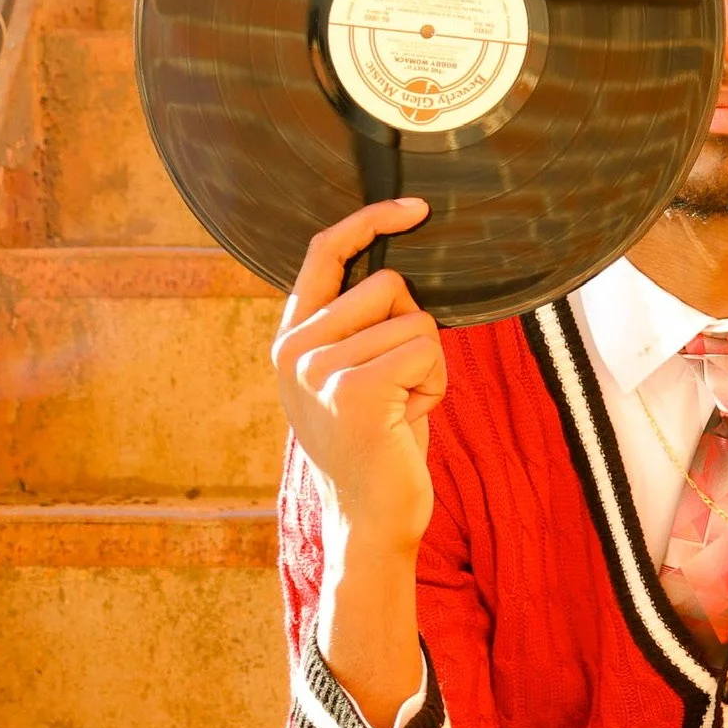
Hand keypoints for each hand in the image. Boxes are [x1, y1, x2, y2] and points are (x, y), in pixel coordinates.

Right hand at [271, 197, 440, 556]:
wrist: (372, 520)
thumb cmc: (379, 447)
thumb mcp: (355, 376)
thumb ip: (358, 326)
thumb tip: (399, 272)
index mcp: (292, 338)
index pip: (324, 251)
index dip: (369, 220)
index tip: (413, 207)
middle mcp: (295, 348)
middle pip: (387, 284)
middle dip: (413, 331)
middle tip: (399, 389)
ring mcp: (319, 367)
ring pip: (413, 320)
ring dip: (428, 365)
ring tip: (402, 409)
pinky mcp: (353, 389)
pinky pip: (424, 349)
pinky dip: (435, 383)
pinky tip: (411, 418)